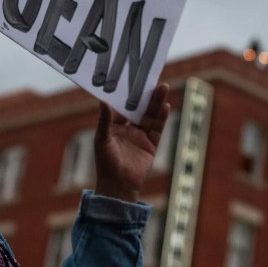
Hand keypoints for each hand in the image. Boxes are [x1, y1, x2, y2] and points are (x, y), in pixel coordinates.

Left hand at [93, 83, 170, 202]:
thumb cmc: (105, 163)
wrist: (118, 187)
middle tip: (151, 78)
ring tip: (163, 87)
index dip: (127, 93)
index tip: (131, 79)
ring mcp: (140, 137)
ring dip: (156, 102)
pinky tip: (165, 106)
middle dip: (145, 95)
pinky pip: (157, 129)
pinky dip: (161, 118)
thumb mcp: (102, 140)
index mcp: (113, 126)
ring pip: (150, 116)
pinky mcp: (150, 145)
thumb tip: (102, 100)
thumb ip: (105, 120)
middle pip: (139, 108)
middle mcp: (128, 129)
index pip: (121, 105)